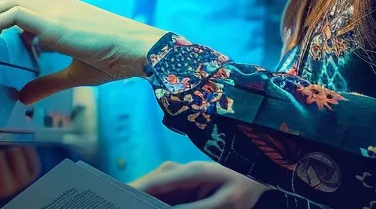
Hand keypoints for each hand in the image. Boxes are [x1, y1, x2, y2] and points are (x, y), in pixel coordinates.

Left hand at [0, 0, 168, 103]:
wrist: (134, 49)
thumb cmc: (113, 59)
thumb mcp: (74, 73)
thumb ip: (47, 83)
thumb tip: (23, 97)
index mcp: (62, 12)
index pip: (25, 3)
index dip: (2, 8)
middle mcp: (55, 4)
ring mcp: (53, 8)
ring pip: (9, 1)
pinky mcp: (51, 19)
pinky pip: (14, 13)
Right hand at [131, 161, 269, 208]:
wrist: (256, 177)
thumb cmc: (242, 189)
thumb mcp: (223, 205)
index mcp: (187, 172)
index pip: (151, 184)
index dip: (132, 194)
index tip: (119, 203)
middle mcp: (176, 170)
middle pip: (145, 186)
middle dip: (131, 198)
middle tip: (119, 206)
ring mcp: (175, 176)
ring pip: (149, 191)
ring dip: (140, 200)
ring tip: (127, 205)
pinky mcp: (177, 184)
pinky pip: (158, 195)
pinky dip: (151, 203)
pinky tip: (144, 205)